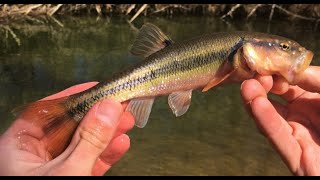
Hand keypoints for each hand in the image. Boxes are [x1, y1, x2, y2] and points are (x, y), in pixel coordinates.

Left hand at [0, 82, 133, 175]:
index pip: (45, 112)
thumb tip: (109, 107)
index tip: (96, 88)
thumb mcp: (67, 172)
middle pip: (68, 127)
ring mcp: (52, 170)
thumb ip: (88, 140)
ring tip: (127, 124)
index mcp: (18, 148)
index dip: (72, 97)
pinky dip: (105, 155)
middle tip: (120, 107)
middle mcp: (33, 156)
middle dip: (97, 117)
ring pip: (81, 144)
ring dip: (105, 135)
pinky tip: (121, 146)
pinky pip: (87, 163)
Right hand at [240, 66, 319, 175]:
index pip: (288, 82)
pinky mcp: (296, 157)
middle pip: (274, 99)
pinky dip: (265, 121)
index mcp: (313, 100)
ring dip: (256, 102)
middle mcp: (302, 115)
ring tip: (247, 87)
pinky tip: (256, 105)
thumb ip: (319, 80)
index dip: (276, 72)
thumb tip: (293, 69)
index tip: (265, 62)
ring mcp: (297, 135)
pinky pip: (279, 137)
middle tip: (252, 75)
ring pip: (270, 118)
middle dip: (262, 85)